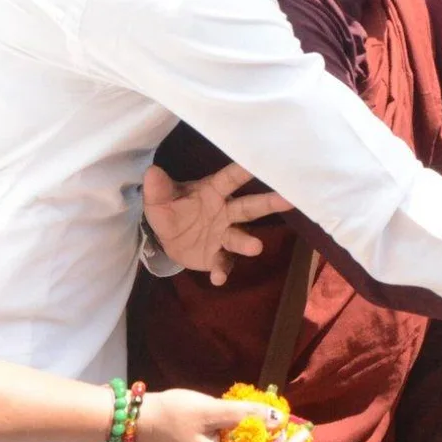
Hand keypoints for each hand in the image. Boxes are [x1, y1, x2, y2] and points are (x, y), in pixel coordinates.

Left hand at [143, 162, 291, 284]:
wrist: (168, 240)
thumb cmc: (171, 210)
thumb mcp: (159, 200)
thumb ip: (157, 188)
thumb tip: (152, 172)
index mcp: (213, 192)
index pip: (230, 179)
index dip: (243, 171)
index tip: (261, 162)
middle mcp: (226, 212)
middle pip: (249, 207)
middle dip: (268, 203)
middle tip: (289, 200)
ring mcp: (224, 235)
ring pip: (239, 237)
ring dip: (247, 242)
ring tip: (256, 247)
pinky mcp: (218, 256)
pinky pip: (222, 262)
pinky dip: (221, 270)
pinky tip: (218, 279)